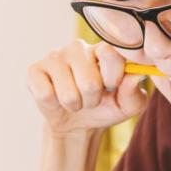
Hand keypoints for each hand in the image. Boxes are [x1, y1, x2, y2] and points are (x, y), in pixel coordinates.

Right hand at [26, 39, 148, 136]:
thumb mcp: (129, 105)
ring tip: (76, 100)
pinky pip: (45, 94)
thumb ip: (134, 91)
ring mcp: (54, 56)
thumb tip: (136, 75)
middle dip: (93, 100)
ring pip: (68, 93)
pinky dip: (54, 105)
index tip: (112, 87)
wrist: (79, 123)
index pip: (111, 54)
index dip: (113, 79)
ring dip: (75, 105)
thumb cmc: (107, 107)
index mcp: (104, 49)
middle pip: (89, 82)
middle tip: (92, 98)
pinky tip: (56, 97)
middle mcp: (79, 47)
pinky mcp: (34, 70)